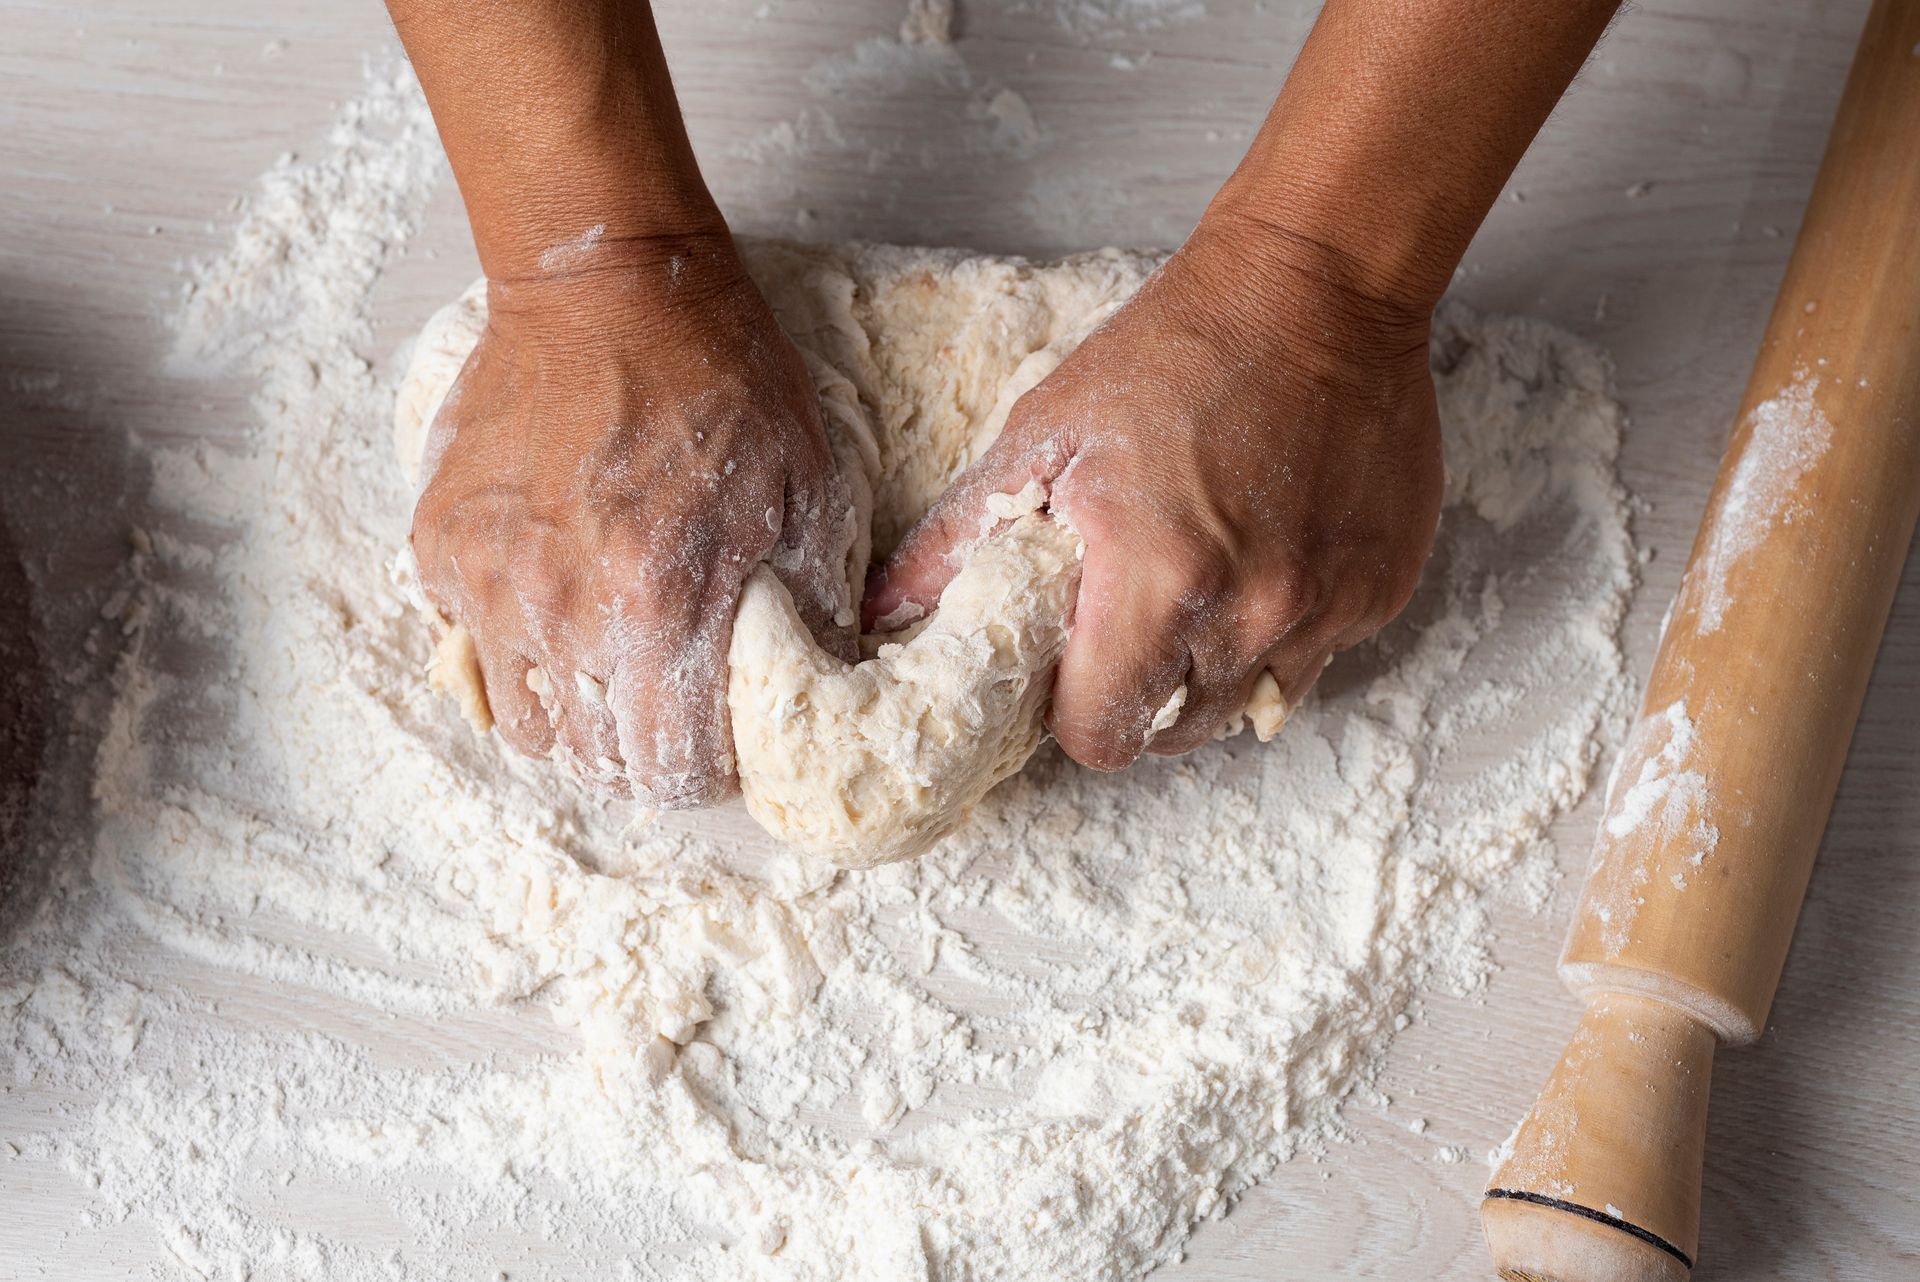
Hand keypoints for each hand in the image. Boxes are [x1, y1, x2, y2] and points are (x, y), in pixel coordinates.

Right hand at [411, 237, 853, 805]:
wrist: (608, 284)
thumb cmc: (720, 379)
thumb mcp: (808, 489)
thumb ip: (814, 608)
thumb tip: (818, 690)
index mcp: (657, 604)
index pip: (670, 768)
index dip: (705, 774)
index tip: (720, 746)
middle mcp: (557, 609)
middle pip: (592, 760)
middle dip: (641, 756)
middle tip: (670, 716)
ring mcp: (485, 580)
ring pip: (523, 722)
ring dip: (574, 718)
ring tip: (612, 675)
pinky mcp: (439, 546)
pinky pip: (471, 647)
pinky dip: (515, 651)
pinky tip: (559, 606)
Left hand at [865, 216, 1443, 769]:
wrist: (1318, 288)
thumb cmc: (1174, 352)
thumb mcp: (1046, 433)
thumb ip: (961, 537)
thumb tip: (883, 611)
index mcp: (1160, 586)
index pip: (1102, 737)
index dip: (1076, 716)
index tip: (1073, 673)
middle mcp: (1255, 616)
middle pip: (1177, 732)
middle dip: (1144, 696)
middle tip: (1132, 624)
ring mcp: (1330, 609)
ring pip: (1252, 702)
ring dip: (1216, 668)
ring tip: (1201, 585)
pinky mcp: (1381, 590)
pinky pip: (1318, 653)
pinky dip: (1285, 626)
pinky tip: (1267, 551)